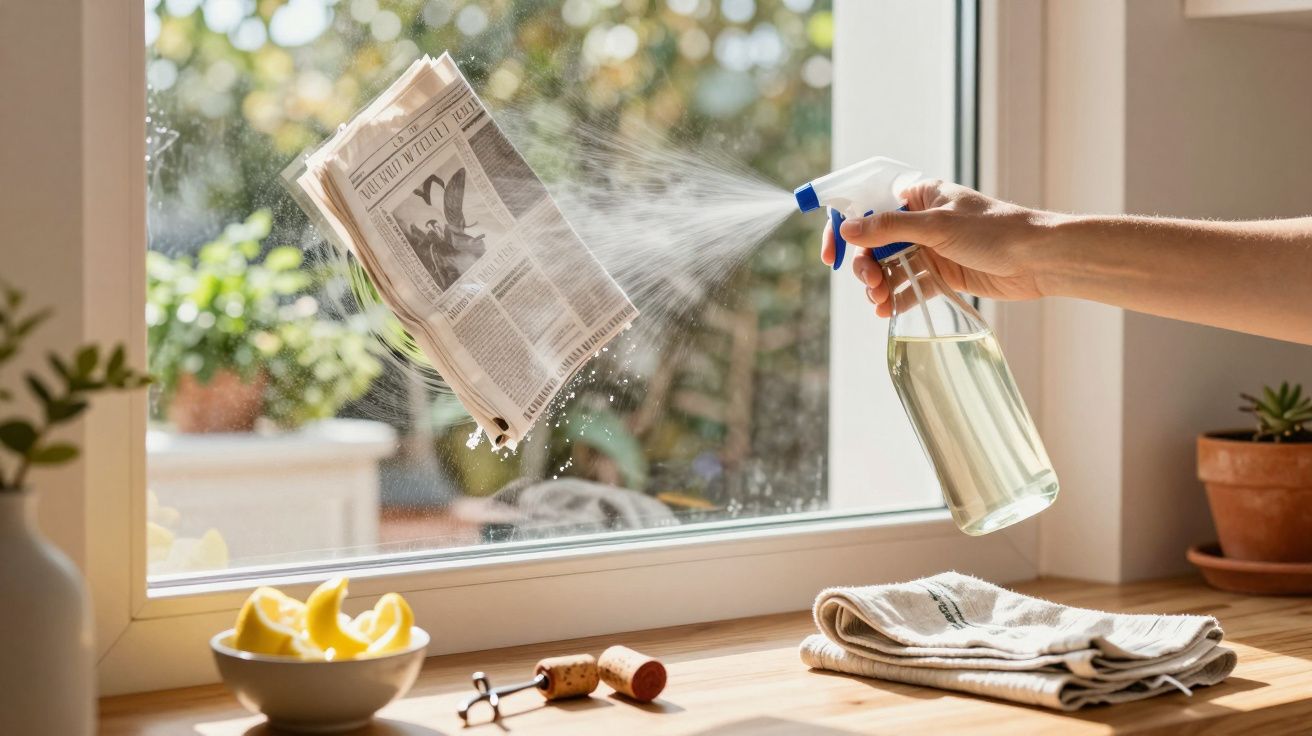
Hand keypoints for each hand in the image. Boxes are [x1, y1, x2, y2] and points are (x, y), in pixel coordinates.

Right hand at [819, 180, 1051, 316]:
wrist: (1040, 260)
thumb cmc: (995, 231)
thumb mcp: (937, 226)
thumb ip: (890, 228)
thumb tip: (847, 229)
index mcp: (919, 195)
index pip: (869, 206)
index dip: (845, 227)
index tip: (832, 254)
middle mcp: (922, 220)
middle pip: (875, 242)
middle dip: (865, 265)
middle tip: (869, 284)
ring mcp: (932, 248)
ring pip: (890, 267)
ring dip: (879, 285)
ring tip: (880, 303)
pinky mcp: (943, 274)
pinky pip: (910, 286)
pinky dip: (897, 298)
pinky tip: (888, 312)